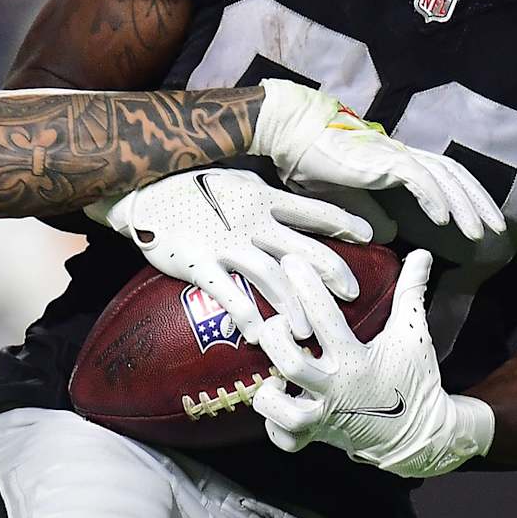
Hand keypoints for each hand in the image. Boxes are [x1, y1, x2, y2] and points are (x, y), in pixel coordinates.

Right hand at [88, 168, 372, 342]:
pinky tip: (256, 333)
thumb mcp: (237, 184)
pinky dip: (244, 314)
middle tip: (354, 294)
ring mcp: (224, 242)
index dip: (343, 223)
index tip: (371, 236)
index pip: (312, 210)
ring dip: (290, 305)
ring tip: (305, 330)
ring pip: (268, 276)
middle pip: (300, 249)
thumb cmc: (193, 189)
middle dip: (330, 273)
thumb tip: (297, 212)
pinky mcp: (199, 261)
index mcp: (261, 198)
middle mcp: (248, 220)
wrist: (145, 191)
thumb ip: (266, 200)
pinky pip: (226, 292)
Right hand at [248, 79, 504, 241]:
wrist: (289, 135)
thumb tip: (390, 233)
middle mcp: (401, 155)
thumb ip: (367, 214)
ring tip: (480, 232)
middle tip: (497, 229)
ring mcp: (394, 155)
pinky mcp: (382, 159)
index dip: (466, 198)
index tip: (479, 224)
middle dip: (479, 202)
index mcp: (395, 162)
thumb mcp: (341, 197)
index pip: (444, 176)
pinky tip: (443, 220)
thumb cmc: (308, 162)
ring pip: (445, 176)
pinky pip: (419, 178)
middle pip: (455, 174)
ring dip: (466, 205)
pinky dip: (436, 199)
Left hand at [251, 252, 495, 477]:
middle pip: (292, 365)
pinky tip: (275, 402)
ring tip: (270, 374)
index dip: (306, 287)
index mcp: (358, 360)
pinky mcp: (317, 437)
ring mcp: (325, 416)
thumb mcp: (413, 333)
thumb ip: (411, 292)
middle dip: (276, 340)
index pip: (325, 319)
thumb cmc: (413, 378)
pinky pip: (285, 439)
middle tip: (274, 323)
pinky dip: (274, 425)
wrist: (423, 434)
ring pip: (284, 412)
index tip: (291, 262)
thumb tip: (422, 254)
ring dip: (269, 393)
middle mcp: (337, 389)